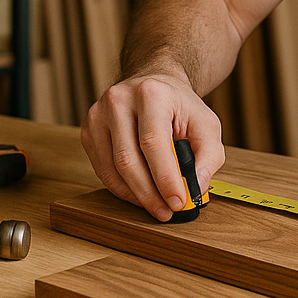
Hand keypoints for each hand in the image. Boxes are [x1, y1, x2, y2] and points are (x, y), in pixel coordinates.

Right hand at [81, 73, 224, 221]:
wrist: (155, 86)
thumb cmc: (180, 107)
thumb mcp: (206, 125)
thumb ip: (208, 156)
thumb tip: (195, 188)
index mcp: (151, 93)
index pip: (153, 143)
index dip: (165, 178)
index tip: (178, 202)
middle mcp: (119, 100)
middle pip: (128, 159)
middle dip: (149, 193)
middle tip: (166, 211)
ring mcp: (98, 114)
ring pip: (112, 169)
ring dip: (135, 195)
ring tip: (156, 205)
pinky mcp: (88, 130)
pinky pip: (102, 169)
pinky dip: (122, 188)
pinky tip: (139, 193)